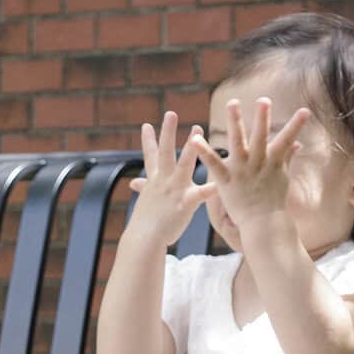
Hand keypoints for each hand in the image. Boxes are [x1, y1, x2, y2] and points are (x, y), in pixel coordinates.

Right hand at [125, 110, 215, 246]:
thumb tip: (134, 183)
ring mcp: (173, 190)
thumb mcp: (145, 201)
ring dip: (191, 146)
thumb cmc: (147, 223)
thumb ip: (144, 187)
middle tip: (171, 113)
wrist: (145, 239)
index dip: (148, 140)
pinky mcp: (184, 203)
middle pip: (165, 152)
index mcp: (155, 180)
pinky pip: (200, 194)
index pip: (150, 156)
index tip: (147, 124)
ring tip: (199, 130)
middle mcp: (163, 181)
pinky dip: (210, 188)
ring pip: (183, 164)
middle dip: (168, 132)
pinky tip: (220, 182)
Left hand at [193, 97, 309, 230]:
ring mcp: (242, 171)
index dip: (296, 126)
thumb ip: (287, 156)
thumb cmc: (274, 201)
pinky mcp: (226, 181)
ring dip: (236, 123)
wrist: (263, 225)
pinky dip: (204, 152)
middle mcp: (257, 164)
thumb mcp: (282, 176)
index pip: (286, 140)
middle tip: (263, 100)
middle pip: (260, 137)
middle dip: (262, 118)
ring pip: (238, 143)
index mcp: (272, 161)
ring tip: (232, 103)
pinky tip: (194, 139)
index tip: (306, 110)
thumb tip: (297, 142)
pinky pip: (213, 164)